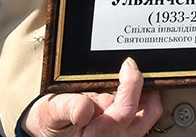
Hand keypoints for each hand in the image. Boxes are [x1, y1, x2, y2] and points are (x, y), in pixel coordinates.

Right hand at [23, 58, 161, 136]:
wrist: (46, 126)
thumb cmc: (49, 121)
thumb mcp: (52, 112)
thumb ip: (69, 109)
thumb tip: (84, 109)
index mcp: (99, 135)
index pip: (126, 111)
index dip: (131, 85)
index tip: (127, 65)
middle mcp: (116, 135)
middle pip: (149, 112)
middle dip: (148, 88)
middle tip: (134, 70)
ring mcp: (122, 130)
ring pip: (149, 111)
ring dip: (145, 90)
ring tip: (130, 76)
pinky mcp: (124, 123)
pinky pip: (142, 108)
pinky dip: (139, 93)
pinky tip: (126, 83)